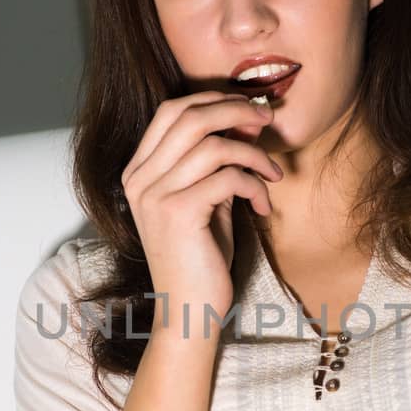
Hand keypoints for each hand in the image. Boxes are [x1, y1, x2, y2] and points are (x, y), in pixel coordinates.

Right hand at [121, 92, 281, 331]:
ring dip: (254, 154)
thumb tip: (246, 118)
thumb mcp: (206, 198)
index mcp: (138, 171)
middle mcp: (139, 179)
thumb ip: (216, 160)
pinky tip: (262, 205)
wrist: (189, 310)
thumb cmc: (201, 256)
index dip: (213, 100)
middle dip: (236, 111)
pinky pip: (228, 177)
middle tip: (267, 121)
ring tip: (272, 174)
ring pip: (214, 145)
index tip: (248, 108)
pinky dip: (254, 185)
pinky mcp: (178, 213)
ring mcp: (154, 195)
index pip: (172, 111)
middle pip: (190, 116)